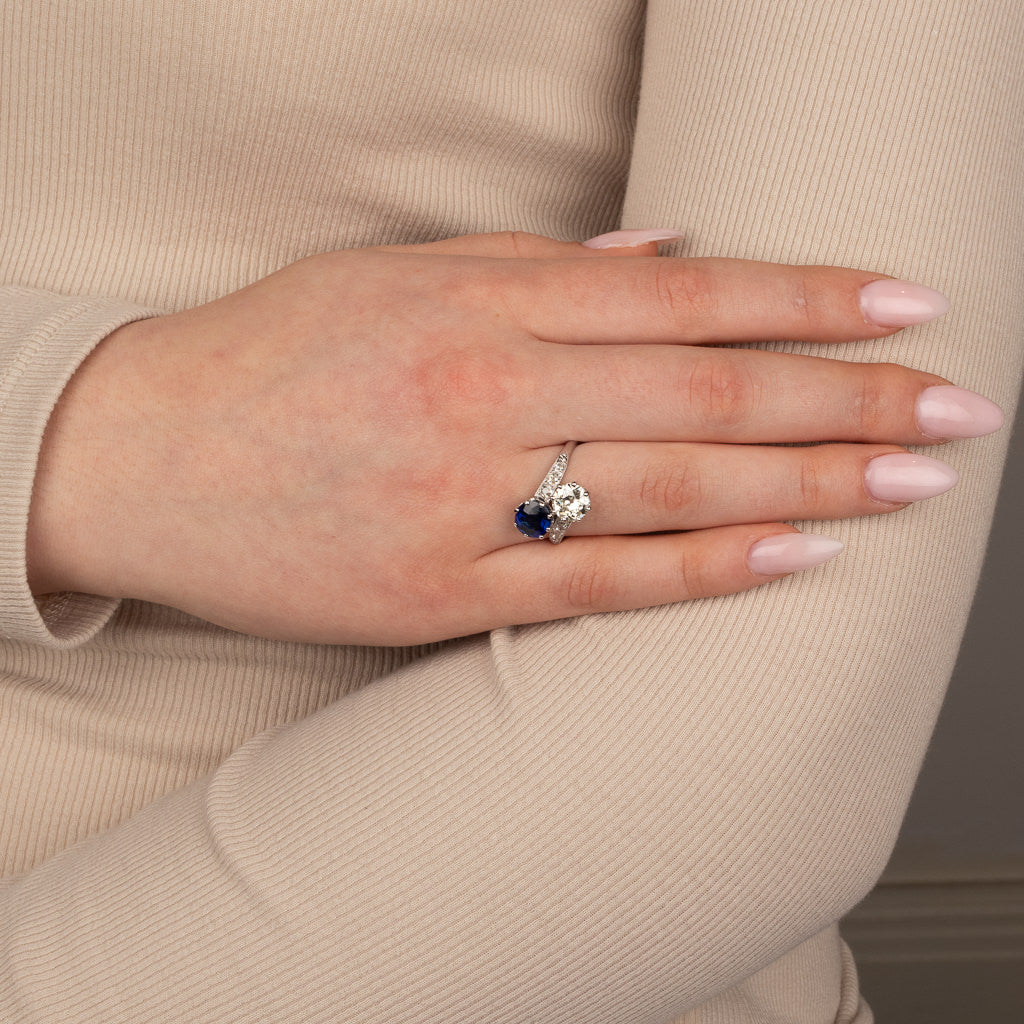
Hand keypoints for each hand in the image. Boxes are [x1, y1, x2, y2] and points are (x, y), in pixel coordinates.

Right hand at [27, 232, 1001, 643]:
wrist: (149, 456)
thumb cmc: (272, 356)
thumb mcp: (397, 275)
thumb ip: (537, 268)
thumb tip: (666, 259)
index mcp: (481, 304)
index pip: (686, 294)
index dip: (808, 297)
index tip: (905, 305)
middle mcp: (490, 394)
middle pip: (708, 390)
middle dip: (849, 397)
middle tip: (957, 406)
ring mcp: (473, 501)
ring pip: (676, 486)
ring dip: (811, 479)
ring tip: (913, 480)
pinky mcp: (448, 594)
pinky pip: (602, 584)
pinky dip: (708, 567)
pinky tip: (797, 553)